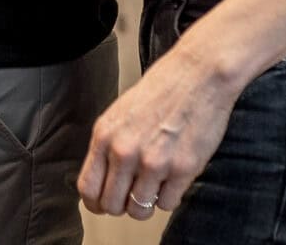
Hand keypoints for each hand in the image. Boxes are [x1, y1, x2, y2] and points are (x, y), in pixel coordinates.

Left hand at [78, 46, 237, 219]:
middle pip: (112, 205)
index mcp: (104, 136)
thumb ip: (108, 146)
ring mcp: (154, 162)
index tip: (103, 204)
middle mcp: (125, 152)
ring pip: (140, 210)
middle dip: (121, 206)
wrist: (198, 76)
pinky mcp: (183, 169)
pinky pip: (167, 204)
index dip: (95, 203)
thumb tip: (102, 180)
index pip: (88, 188)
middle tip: (132, 195)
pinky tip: (172, 179)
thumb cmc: (160, 91)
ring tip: (154, 187)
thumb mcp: (119, 114)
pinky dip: (169, 197)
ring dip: (146, 204)